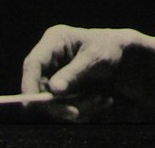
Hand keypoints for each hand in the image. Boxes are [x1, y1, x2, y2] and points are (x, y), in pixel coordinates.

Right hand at [21, 24, 154, 121]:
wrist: (125, 59)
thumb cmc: (111, 50)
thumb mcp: (95, 59)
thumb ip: (74, 74)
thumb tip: (53, 91)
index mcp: (55, 40)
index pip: (33, 63)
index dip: (28, 84)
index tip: (32, 104)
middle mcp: (50, 57)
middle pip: (39, 88)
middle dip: (59, 104)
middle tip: (77, 114)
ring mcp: (55, 74)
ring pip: (53, 103)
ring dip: (77, 108)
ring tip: (101, 100)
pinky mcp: (62, 89)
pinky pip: (64, 108)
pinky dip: (82, 109)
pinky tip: (102, 100)